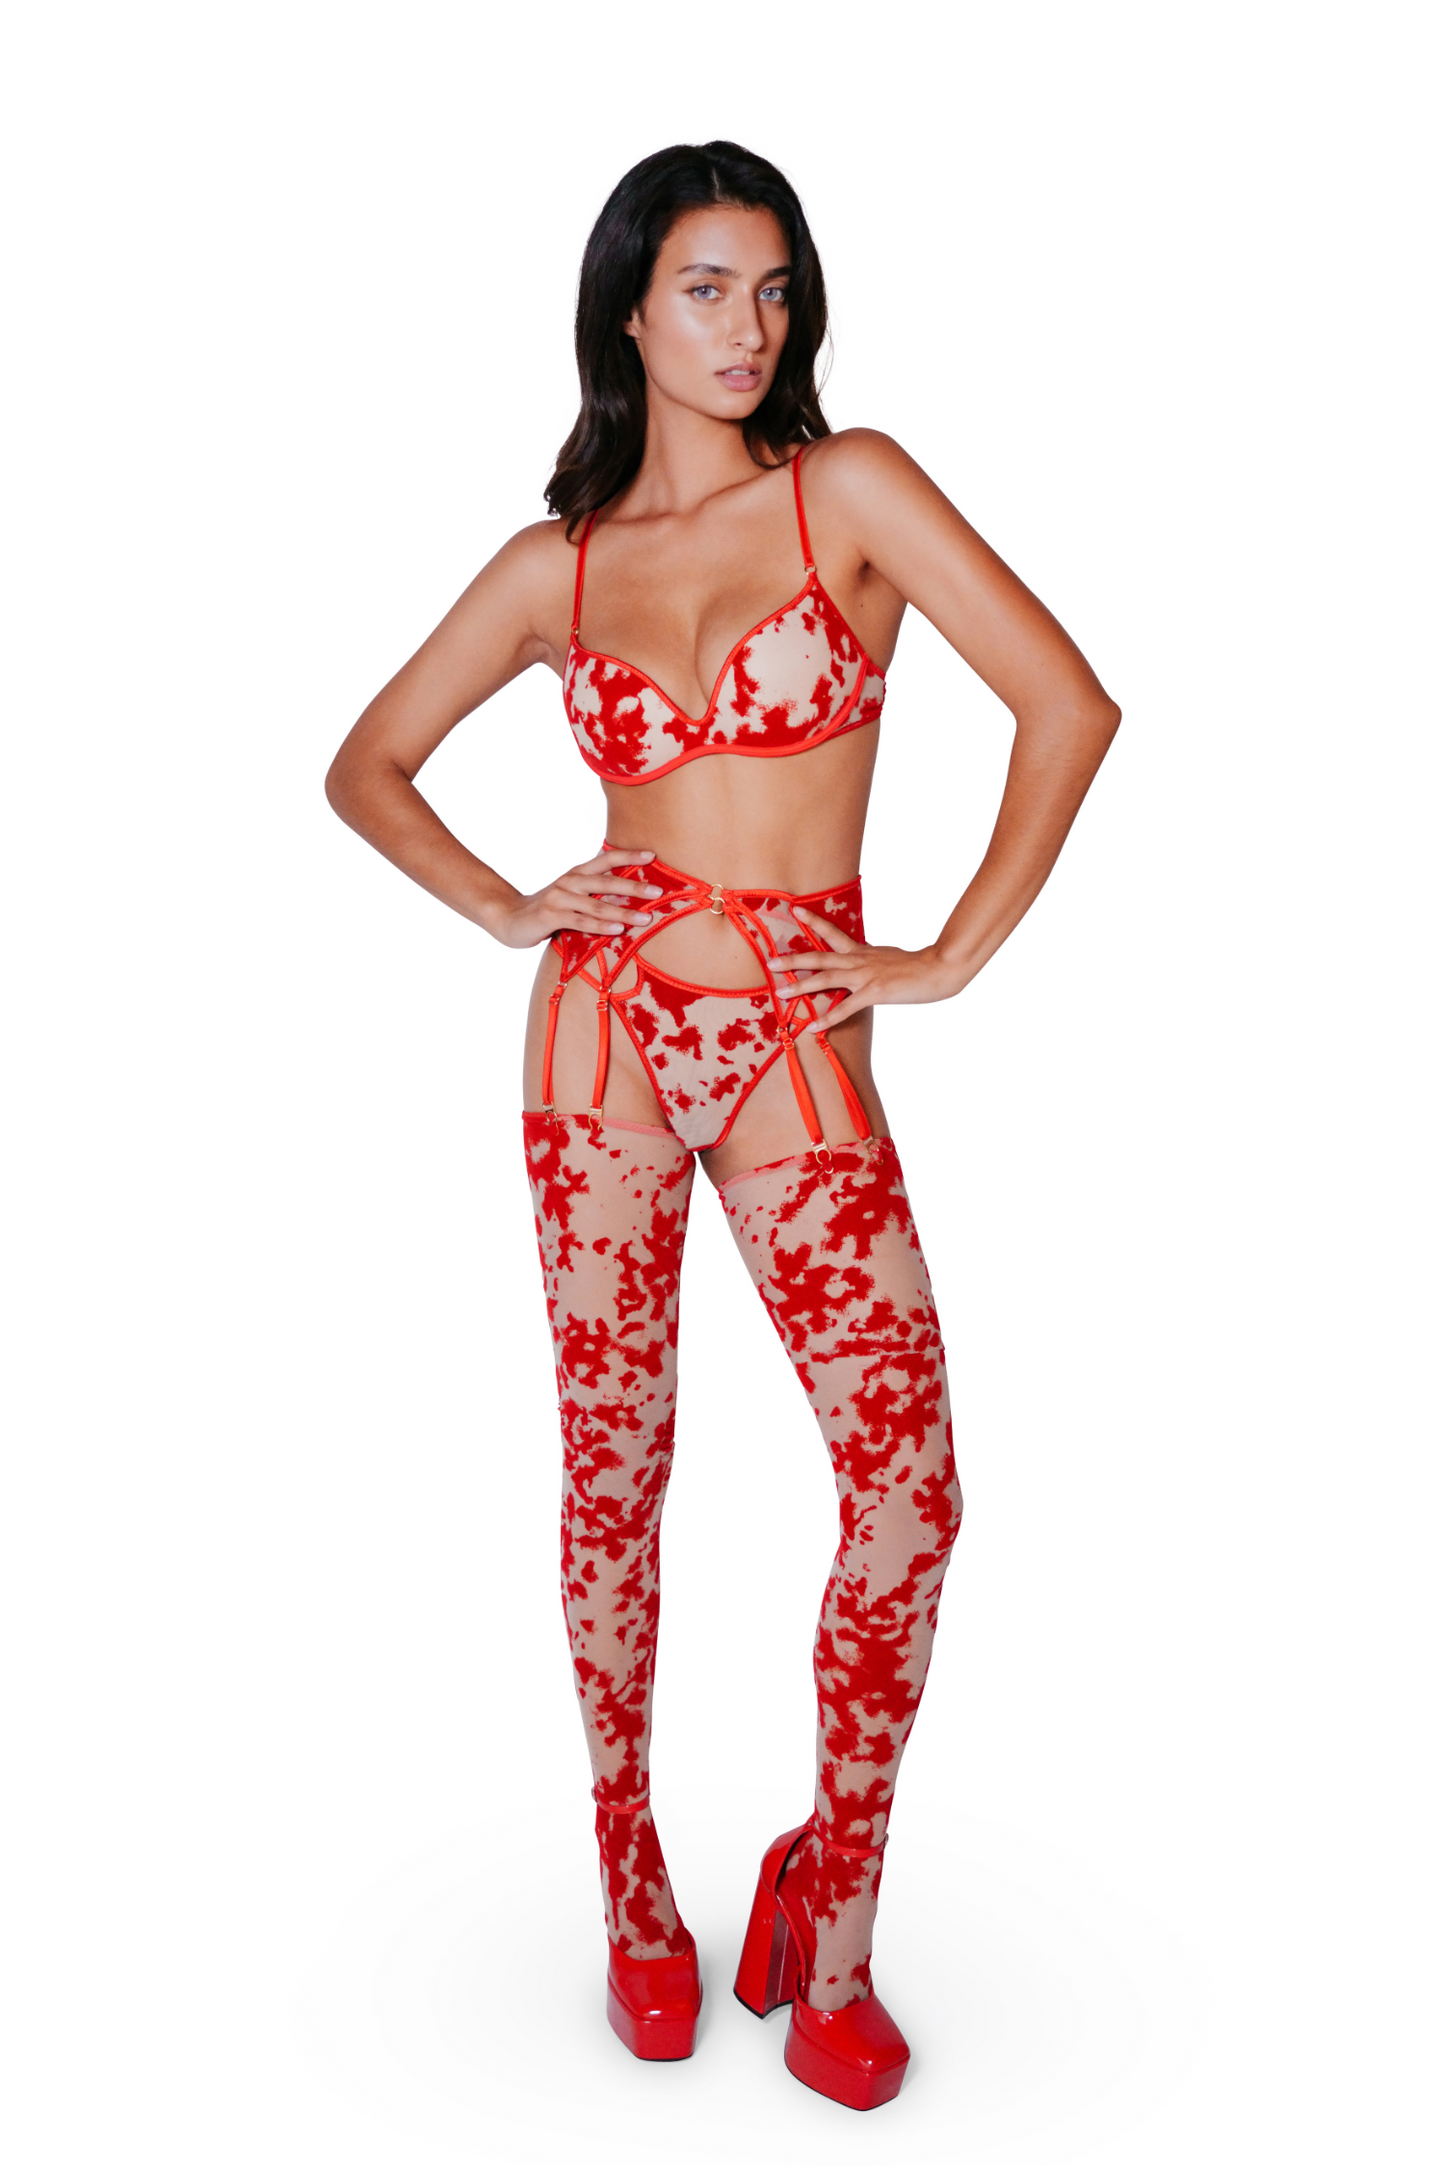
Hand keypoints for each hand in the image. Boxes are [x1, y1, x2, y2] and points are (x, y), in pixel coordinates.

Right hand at [487, 848, 662, 948]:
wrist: (508, 918)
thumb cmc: (547, 910)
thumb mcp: (572, 898)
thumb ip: (595, 896)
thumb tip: (628, 898)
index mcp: (577, 874)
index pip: (606, 860)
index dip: (628, 856)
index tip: (652, 856)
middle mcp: (569, 882)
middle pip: (606, 881)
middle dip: (634, 886)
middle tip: (658, 891)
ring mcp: (560, 898)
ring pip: (597, 905)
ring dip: (623, 912)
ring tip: (645, 918)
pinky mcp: (551, 916)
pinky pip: (581, 922)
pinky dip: (600, 927)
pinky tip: (617, 930)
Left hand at [766, 906, 961, 1029]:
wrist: (939, 969)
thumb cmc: (918, 966)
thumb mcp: (889, 957)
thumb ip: (872, 960)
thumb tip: (864, 962)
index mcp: (863, 951)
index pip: (833, 933)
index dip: (813, 923)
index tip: (794, 911)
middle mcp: (859, 960)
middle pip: (819, 957)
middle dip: (793, 960)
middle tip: (770, 962)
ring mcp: (865, 976)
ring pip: (825, 979)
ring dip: (801, 986)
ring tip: (780, 993)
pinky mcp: (874, 993)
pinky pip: (845, 1007)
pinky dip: (828, 1018)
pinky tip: (812, 1027)